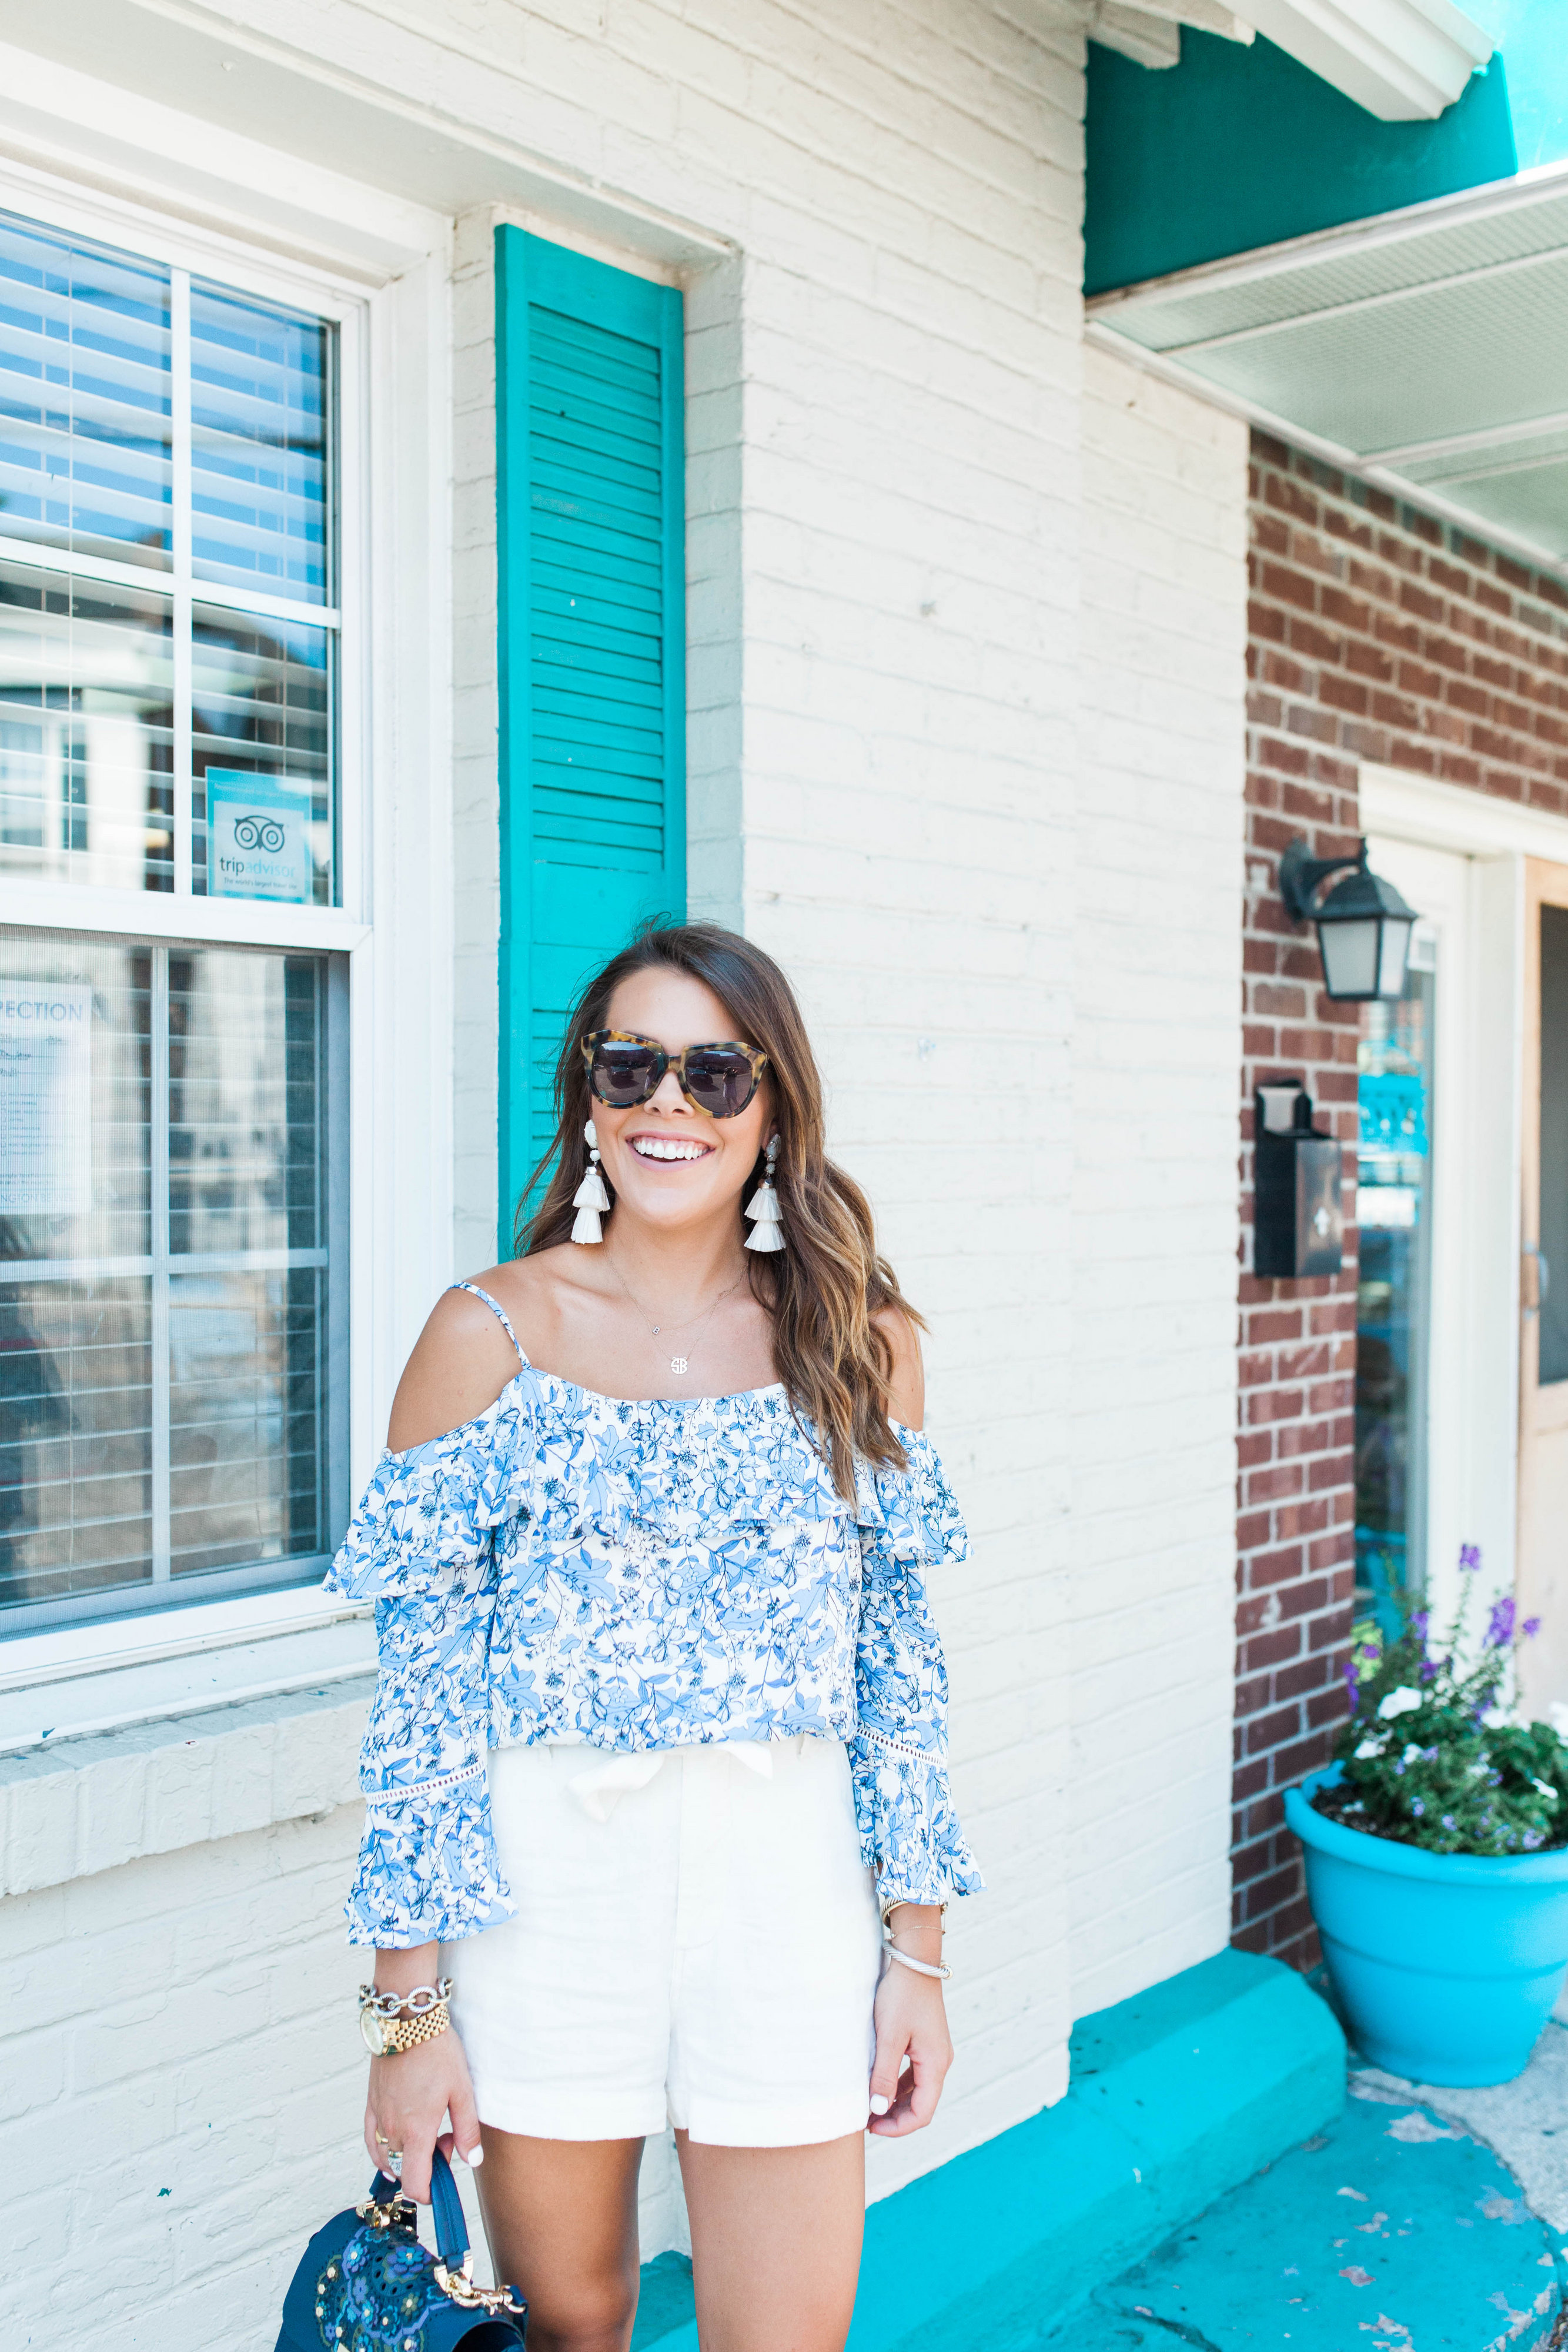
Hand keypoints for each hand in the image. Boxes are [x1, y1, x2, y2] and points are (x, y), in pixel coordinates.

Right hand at [364, 2028, 481, 2204]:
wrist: (408, 2021)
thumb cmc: (437, 2052)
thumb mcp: (462, 2091)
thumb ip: (467, 2131)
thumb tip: (472, 2161)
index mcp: (416, 2131)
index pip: (414, 2184)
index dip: (430, 2192)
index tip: (445, 2178)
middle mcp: (391, 2130)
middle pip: (402, 2172)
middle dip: (426, 2167)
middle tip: (446, 2138)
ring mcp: (377, 2118)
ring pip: (384, 2160)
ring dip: (405, 2158)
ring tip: (426, 2133)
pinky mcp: (369, 2104)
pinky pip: (371, 2141)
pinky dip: (384, 2149)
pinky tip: (400, 2136)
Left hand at [868, 1956, 951, 2136]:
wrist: (913, 1961)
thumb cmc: (900, 1996)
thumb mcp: (889, 2038)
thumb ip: (884, 2076)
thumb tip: (878, 2110)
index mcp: (936, 2064)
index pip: (922, 2113)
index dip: (897, 2127)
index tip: (871, 2127)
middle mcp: (940, 2061)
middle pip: (922, 2104)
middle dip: (896, 2117)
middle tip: (866, 2120)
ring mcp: (935, 2051)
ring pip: (918, 2090)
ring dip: (896, 2102)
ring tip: (870, 2105)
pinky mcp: (927, 2041)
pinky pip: (915, 2073)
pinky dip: (899, 2085)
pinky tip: (879, 2083)